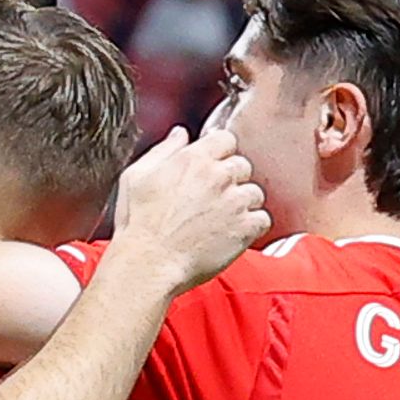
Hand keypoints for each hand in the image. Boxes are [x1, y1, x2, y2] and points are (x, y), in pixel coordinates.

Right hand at [107, 126, 272, 289]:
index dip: (220, 154)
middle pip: (243, 166)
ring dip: (243, 204)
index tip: (213, 168)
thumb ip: (163, 150)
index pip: (226, 139)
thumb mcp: (136, 177)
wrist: (149, 264)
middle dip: (231, 180)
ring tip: (221, 220)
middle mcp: (218, 176)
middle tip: (213, 199)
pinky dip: (252, 227)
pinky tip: (232, 233)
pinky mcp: (244, 228)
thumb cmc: (138, 225)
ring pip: (255, 193)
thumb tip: (180, 135)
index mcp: (193, 159)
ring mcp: (234, 202)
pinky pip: (263, 220)